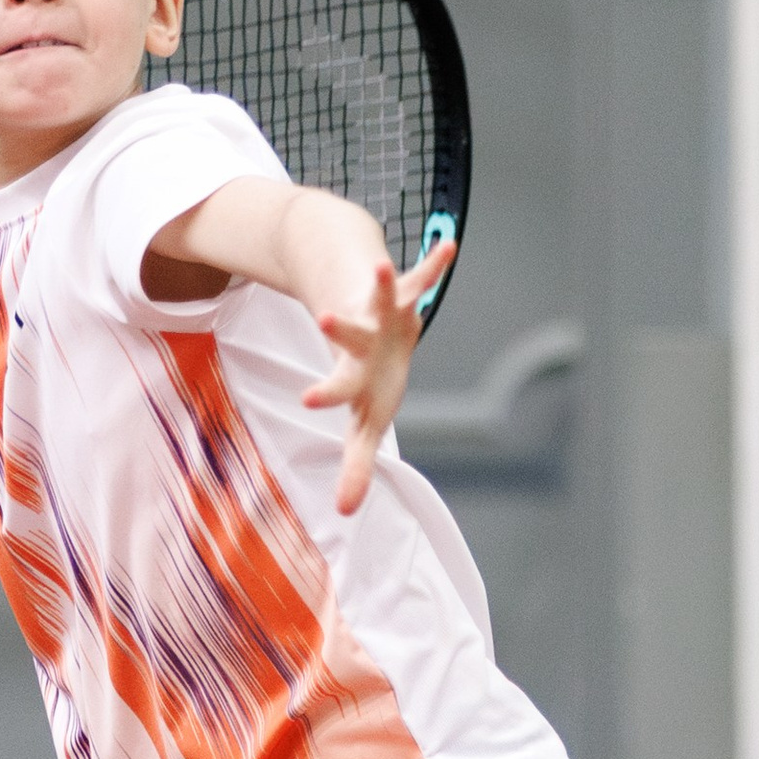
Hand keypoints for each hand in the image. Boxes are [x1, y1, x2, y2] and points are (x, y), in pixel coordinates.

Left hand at [300, 233, 455, 514]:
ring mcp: (382, 314)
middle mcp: (364, 341)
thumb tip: (345, 513)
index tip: (308, 397)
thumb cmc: (370, 380)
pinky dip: (435, 264)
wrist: (370, 326)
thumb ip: (357, 464)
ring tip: (381, 260)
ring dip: (383, 280)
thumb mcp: (364, 421)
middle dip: (342, 327)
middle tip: (324, 317)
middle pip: (351, 335)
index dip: (326, 392)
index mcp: (355, 373)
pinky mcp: (404, 294)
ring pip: (381, 296)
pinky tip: (450, 245)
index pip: (338, 386)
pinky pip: (422, 277)